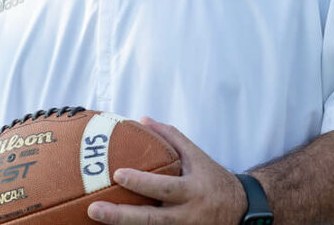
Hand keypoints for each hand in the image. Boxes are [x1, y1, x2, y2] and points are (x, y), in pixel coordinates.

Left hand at [87, 117, 246, 224]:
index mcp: (192, 191)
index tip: (118, 174)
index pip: (164, 188)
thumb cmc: (213, 179)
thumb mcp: (197, 157)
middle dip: (120, 217)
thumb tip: (143, 119)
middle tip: (94, 209)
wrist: (239, 211)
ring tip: (96, 222)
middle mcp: (186, 216)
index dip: (141, 182)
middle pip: (150, 220)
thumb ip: (172, 138)